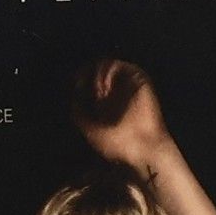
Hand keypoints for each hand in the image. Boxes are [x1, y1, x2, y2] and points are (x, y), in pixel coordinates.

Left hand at [71, 58, 173, 177]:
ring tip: (97, 91)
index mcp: (105, 104)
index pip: (88, 82)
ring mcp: (127, 85)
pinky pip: (119, 65)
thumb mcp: (90, 131)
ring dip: (96, 74)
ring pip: (106, 65)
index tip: (73, 87)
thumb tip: (73, 96)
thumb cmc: (117, 145)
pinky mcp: (138, 80)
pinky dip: (107, 72)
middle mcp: (116, 92)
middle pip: (96, 70)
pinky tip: (104, 88)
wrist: (142, 149)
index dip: (78, 80)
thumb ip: (79, 114)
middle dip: (85, 72)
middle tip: (80, 82)